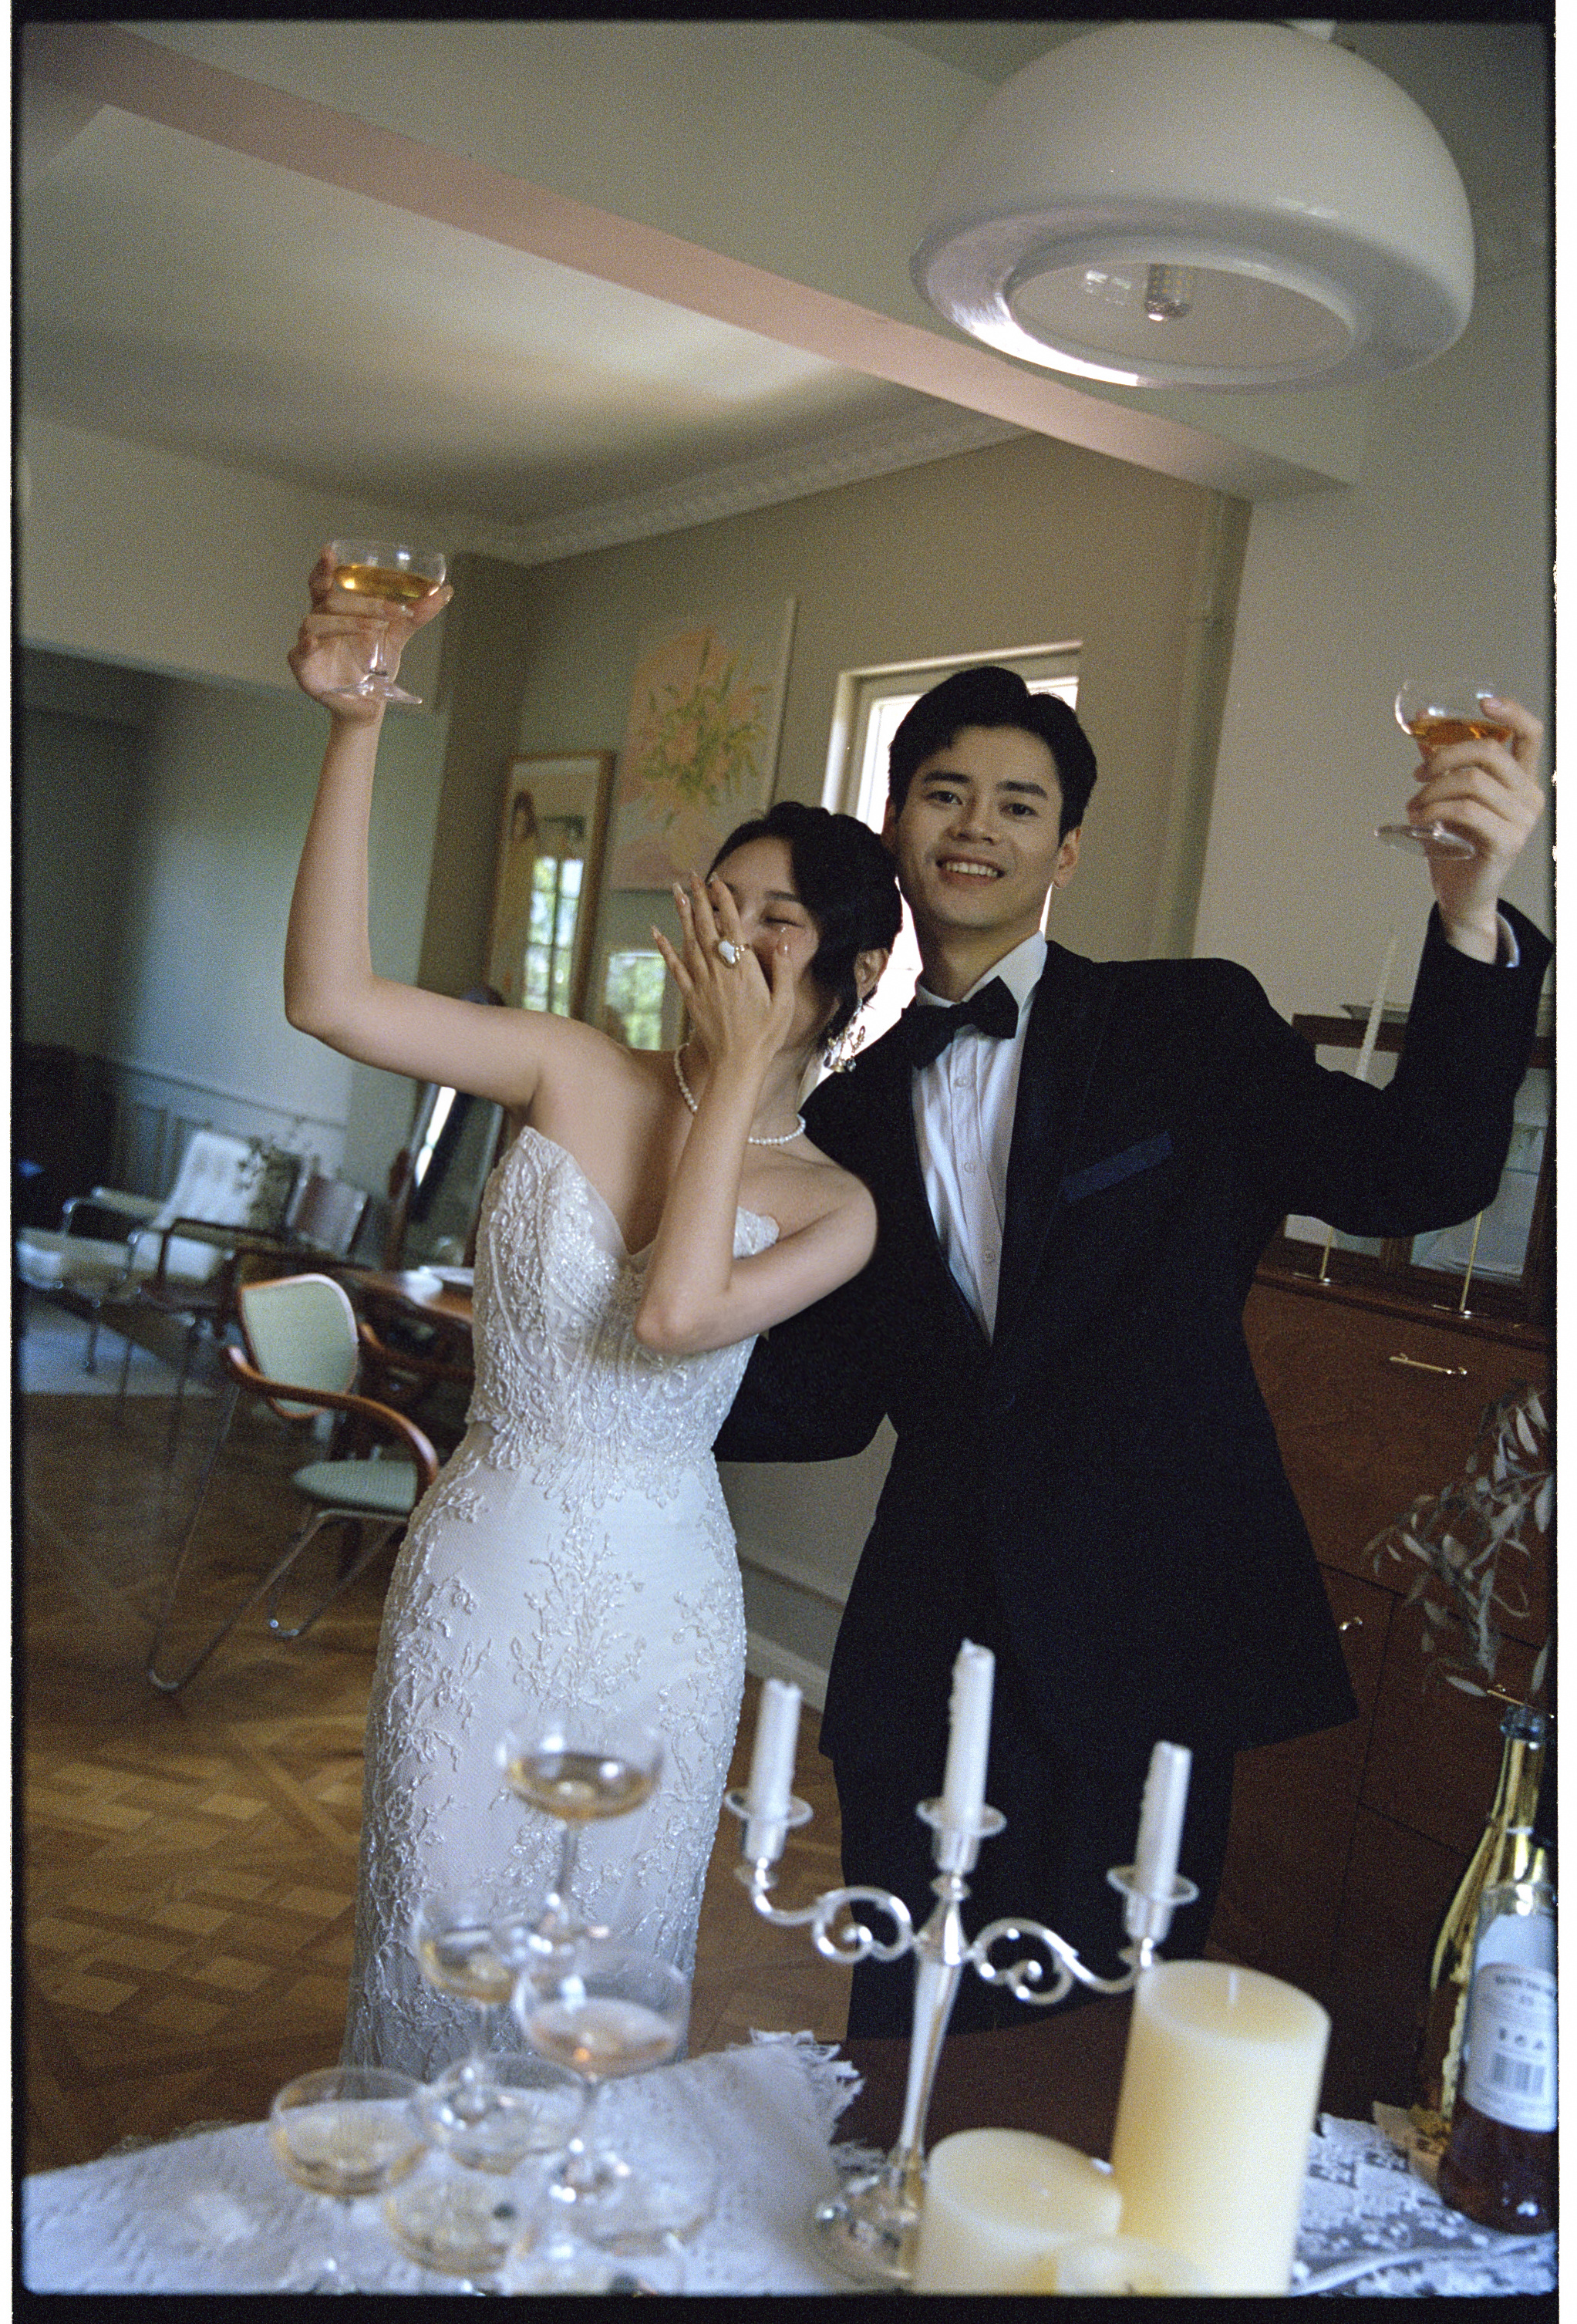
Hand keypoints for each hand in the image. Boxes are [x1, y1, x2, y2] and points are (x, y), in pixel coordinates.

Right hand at [286, 547, 451, 719]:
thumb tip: (444, 591)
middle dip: (359, 603)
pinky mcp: (303, 667)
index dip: (324, 566)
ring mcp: (309, 644)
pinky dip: (306, 645)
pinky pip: (299, 652)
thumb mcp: (396, 637)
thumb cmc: (374, 667)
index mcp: (336, 610)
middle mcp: (320, 622)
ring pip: (314, 622)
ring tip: (370, 630)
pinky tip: (314, 643)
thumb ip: (415, 615)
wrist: (369, 705)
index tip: (329, 550)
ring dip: (344, 623)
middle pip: (328, 601)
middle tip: (388, 611)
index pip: (324, 582)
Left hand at [652, 874, 795, 1074]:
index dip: (724, 901)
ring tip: (676, 891)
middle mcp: (720, 972)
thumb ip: (783, 968)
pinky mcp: (690, 997)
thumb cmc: (766, 1035)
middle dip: (698, 898)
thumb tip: (782, 938)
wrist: (737, 1063)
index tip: (717, 881)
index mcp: (745, 970)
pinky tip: (656, 931)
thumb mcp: (784, 1003)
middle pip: (707, 927)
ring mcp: (702, 983)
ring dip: (682, 914)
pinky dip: (665, 948)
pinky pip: (675, 967)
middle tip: (691, 875)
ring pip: (689, 941)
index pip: (732, 927)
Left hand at [1410, 694, 1545, 954]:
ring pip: (1472, 782)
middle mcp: (1530, 796)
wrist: (1461, 893)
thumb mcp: (1452, 795)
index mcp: (1522, 779)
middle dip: (1445, 756)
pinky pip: (1466, 811)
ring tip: (1414, 804)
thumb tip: (1423, 724)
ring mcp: (1522, 820)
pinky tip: (1418, 817)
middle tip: (1418, 774)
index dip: (1511, 712)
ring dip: (1432, 789)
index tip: (1483, 703)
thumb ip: (1445, 761)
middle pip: (1489, 752)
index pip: (1531, 733)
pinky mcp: (1506, 842)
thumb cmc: (1458, 843)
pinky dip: (1435, 809)